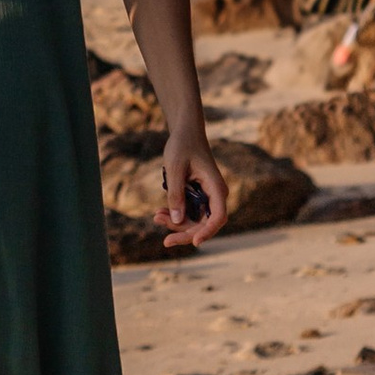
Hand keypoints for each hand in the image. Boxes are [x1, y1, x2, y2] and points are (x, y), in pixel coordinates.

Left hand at [161, 133, 227, 249]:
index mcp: (216, 187)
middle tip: (165, 242)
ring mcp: (207, 197)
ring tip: (156, 217)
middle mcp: (215, 195)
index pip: (218, 216)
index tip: (195, 242)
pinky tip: (159, 213)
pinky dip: (175, 215)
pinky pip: (189, 213)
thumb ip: (176, 193)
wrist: (185, 132)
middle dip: (185, 232)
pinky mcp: (198, 197)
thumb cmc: (182, 146)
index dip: (207, 232)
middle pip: (205, 224)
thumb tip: (176, 219)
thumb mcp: (174, 168)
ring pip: (196, 221)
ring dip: (177, 224)